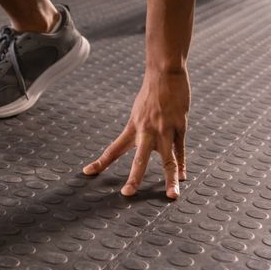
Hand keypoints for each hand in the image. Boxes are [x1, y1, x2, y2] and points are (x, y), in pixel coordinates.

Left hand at [82, 67, 189, 198]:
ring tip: (171, 195)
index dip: (100, 162)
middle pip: (139, 160)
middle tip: (127, 194)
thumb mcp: (138, 110)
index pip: (113, 149)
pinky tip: (183, 176)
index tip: (87, 172)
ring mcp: (164, 130)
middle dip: (134, 178)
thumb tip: (144, 141)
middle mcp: (146, 131)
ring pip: (167, 160)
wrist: (165, 74)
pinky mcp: (179, 127)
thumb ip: (141, 128)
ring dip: (170, 179)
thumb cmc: (152, 92)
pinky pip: (180, 150)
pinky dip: (182, 164)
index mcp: (132, 127)